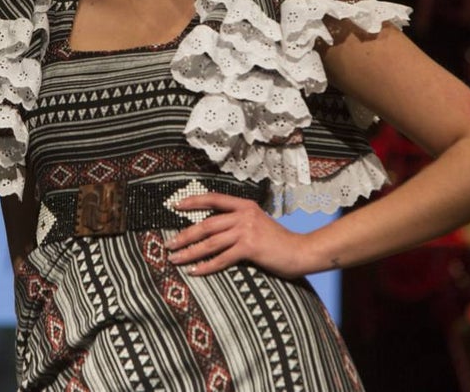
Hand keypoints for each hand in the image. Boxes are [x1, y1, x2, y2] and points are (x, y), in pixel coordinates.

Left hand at [164, 193, 314, 278]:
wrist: (300, 251)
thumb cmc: (278, 241)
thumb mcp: (258, 223)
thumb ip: (238, 222)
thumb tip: (213, 229)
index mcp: (245, 206)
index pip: (214, 199)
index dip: (193, 201)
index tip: (175, 205)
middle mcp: (244, 215)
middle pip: (206, 224)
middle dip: (184, 235)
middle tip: (168, 244)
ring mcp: (246, 230)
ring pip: (210, 242)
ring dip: (189, 252)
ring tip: (174, 258)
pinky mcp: (250, 247)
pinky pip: (221, 258)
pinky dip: (205, 266)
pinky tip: (194, 271)